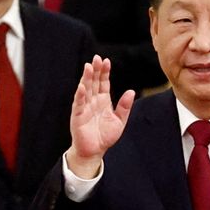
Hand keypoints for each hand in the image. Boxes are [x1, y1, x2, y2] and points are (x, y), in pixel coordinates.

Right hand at [65, 55, 134, 178]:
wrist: (95, 151)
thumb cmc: (105, 136)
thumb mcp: (119, 121)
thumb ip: (124, 106)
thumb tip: (131, 91)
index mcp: (103, 101)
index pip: (103, 83)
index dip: (105, 72)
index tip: (106, 61)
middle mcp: (93, 101)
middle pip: (94, 82)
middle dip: (95, 70)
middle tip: (96, 58)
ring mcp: (85, 107)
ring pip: (85, 90)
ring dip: (87, 78)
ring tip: (89, 67)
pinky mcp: (78, 116)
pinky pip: (79, 104)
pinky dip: (80, 95)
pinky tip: (82, 86)